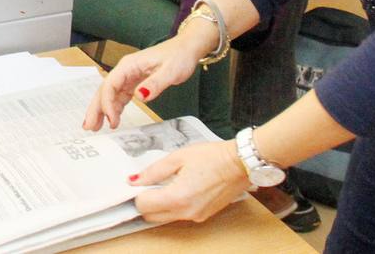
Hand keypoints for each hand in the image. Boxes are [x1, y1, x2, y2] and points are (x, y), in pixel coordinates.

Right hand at [83, 31, 210, 129]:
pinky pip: (120, 97)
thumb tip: (140, 96)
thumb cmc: (178, 56)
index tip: (112, 120)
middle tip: (89, 126)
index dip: (107, 103)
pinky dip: (114, 108)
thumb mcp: (170, 71)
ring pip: (110, 95)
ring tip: (95, 126)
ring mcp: (128, 77)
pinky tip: (112, 119)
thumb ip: (154, 84)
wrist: (185, 49)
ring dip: (101, 110)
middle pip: (104, 90)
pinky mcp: (134, 83)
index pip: (110, 85)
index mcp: (129, 65)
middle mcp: (125, 71)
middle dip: (95, 108)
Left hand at [129, 140, 248, 223]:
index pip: (143, 205)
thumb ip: (153, 171)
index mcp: (178, 197)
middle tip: (147, 184)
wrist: (240, 163)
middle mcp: (186, 212)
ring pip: (165, 218)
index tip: (136, 183)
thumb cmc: (212, 157)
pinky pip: (179, 215)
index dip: (136, 194)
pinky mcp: (203, 215)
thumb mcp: (177, 158)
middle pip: (152, 216)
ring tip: (164, 183)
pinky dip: (172, 206)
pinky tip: (178, 188)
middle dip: (145, 202)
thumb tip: (134, 180)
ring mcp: (196, 216)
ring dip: (158, 205)